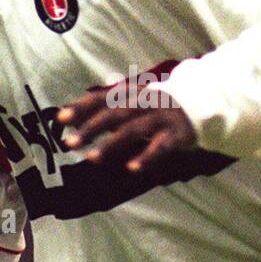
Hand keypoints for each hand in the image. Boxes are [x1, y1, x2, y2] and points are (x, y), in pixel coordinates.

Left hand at [56, 84, 195, 174]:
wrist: (199, 104)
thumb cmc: (156, 106)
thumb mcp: (132, 100)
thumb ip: (104, 107)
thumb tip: (70, 114)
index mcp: (131, 93)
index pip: (102, 98)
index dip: (81, 107)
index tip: (60, 118)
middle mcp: (144, 102)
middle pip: (114, 114)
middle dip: (91, 128)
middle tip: (70, 143)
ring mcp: (160, 118)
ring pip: (133, 130)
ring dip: (111, 144)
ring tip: (91, 158)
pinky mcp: (175, 135)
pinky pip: (159, 147)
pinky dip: (146, 157)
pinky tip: (131, 168)